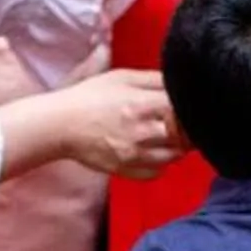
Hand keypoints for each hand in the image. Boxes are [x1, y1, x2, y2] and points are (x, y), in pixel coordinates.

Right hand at [61, 68, 187, 179]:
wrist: (60, 125)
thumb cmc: (89, 97)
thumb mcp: (122, 77)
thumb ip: (154, 79)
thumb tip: (179, 81)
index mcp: (142, 105)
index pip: (183, 111)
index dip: (190, 109)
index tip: (187, 107)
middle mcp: (141, 132)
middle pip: (184, 137)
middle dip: (188, 130)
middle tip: (183, 123)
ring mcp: (134, 155)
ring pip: (174, 157)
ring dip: (177, 147)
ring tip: (168, 136)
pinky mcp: (126, 170)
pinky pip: (157, 173)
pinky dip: (161, 164)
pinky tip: (154, 152)